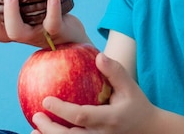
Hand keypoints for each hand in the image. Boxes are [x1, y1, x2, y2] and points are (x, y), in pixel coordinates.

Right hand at [0, 0, 90, 48]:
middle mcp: (21, 35)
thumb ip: (15, 1)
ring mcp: (37, 35)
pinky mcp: (56, 32)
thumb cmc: (45, 18)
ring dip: (11, 13)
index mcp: (10, 30)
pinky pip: (52, 24)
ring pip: (18, 33)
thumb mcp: (26, 10)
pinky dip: (52, 11)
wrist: (73, 38)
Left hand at [31, 52, 158, 133]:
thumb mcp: (130, 87)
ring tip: (34, 131)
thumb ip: (115, 71)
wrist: (149, 130)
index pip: (82, 116)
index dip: (62, 110)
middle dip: (50, 130)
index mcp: (109, 119)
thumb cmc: (135, 105)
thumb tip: (98, 56)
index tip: (46, 100)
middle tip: (36, 115)